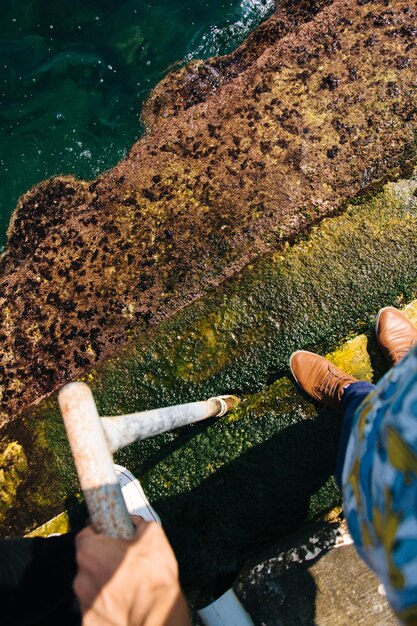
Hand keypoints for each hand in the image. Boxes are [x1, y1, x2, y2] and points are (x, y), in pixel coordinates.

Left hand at [74, 517, 190, 625]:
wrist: (157, 619)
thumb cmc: (153, 579)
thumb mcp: (153, 537)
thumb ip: (140, 524)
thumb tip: (137, 523)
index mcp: (91, 552)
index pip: (85, 536)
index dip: (99, 535)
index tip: (111, 538)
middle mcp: (81, 578)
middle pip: (88, 564)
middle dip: (103, 562)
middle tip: (125, 564)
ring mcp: (85, 604)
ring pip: (92, 588)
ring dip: (105, 586)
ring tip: (128, 588)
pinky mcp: (89, 623)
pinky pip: (96, 610)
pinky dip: (107, 607)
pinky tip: (125, 605)